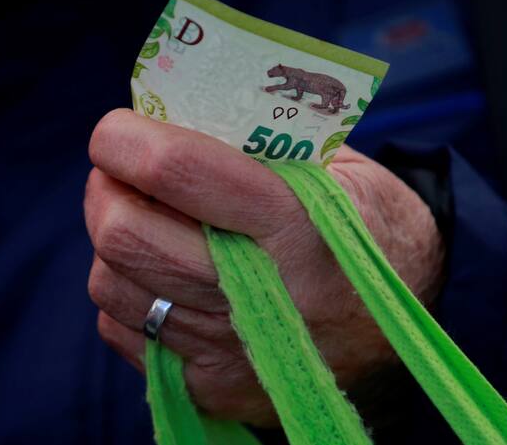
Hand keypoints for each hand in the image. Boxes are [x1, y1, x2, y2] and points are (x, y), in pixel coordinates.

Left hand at [84, 108, 444, 425]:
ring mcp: (233, 351)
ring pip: (114, 287)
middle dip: (104, 191)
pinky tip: (166, 276)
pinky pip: (127, 333)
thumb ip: (262, 144)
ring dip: (115, 243)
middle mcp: (260, 295)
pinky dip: (131, 294)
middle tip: (120, 174)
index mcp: (297, 225)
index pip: (176, 171)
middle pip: (126, 237)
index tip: (118, 131)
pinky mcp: (213, 388)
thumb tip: (167, 118)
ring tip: (147, 222)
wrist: (401, 327)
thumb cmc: (370, 229)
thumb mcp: (341, 168)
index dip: (124, 140)